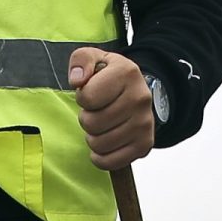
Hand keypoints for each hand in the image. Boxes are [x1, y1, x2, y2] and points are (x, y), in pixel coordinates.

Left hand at [69, 48, 153, 170]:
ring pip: (98, 144)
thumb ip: (80, 61)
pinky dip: (100, 157)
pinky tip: (103, 144)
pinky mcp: (144, 145)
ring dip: (92, 138)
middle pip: (91, 123)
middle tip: (96, 112)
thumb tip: (77, 80)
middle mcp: (140, 98)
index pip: (87, 97)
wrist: (137, 92)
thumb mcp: (94, 58)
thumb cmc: (109, 77)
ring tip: (101, 126)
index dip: (82, 98)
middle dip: (86, 119)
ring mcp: (144, 124)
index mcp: (127, 73)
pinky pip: (110, 162)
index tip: (90, 94)